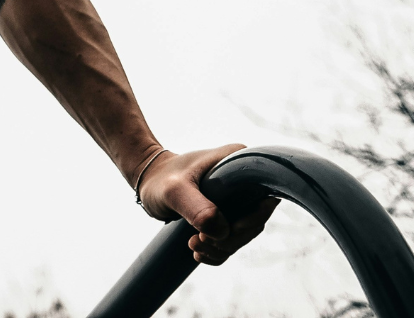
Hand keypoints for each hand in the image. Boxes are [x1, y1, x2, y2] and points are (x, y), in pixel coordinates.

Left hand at [135, 145, 278, 265]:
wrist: (147, 180)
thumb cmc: (160, 179)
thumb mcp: (175, 191)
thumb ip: (197, 208)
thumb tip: (223, 232)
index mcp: (240, 162)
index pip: (265, 196)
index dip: (253, 220)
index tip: (228, 230)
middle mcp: (243, 179)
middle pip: (255, 221)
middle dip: (230, 239)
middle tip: (199, 240)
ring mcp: (236, 198)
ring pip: (242, 234)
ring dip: (221, 248)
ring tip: (194, 244)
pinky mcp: (226, 213)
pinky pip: (231, 240)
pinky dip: (218, 252)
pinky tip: (199, 252)